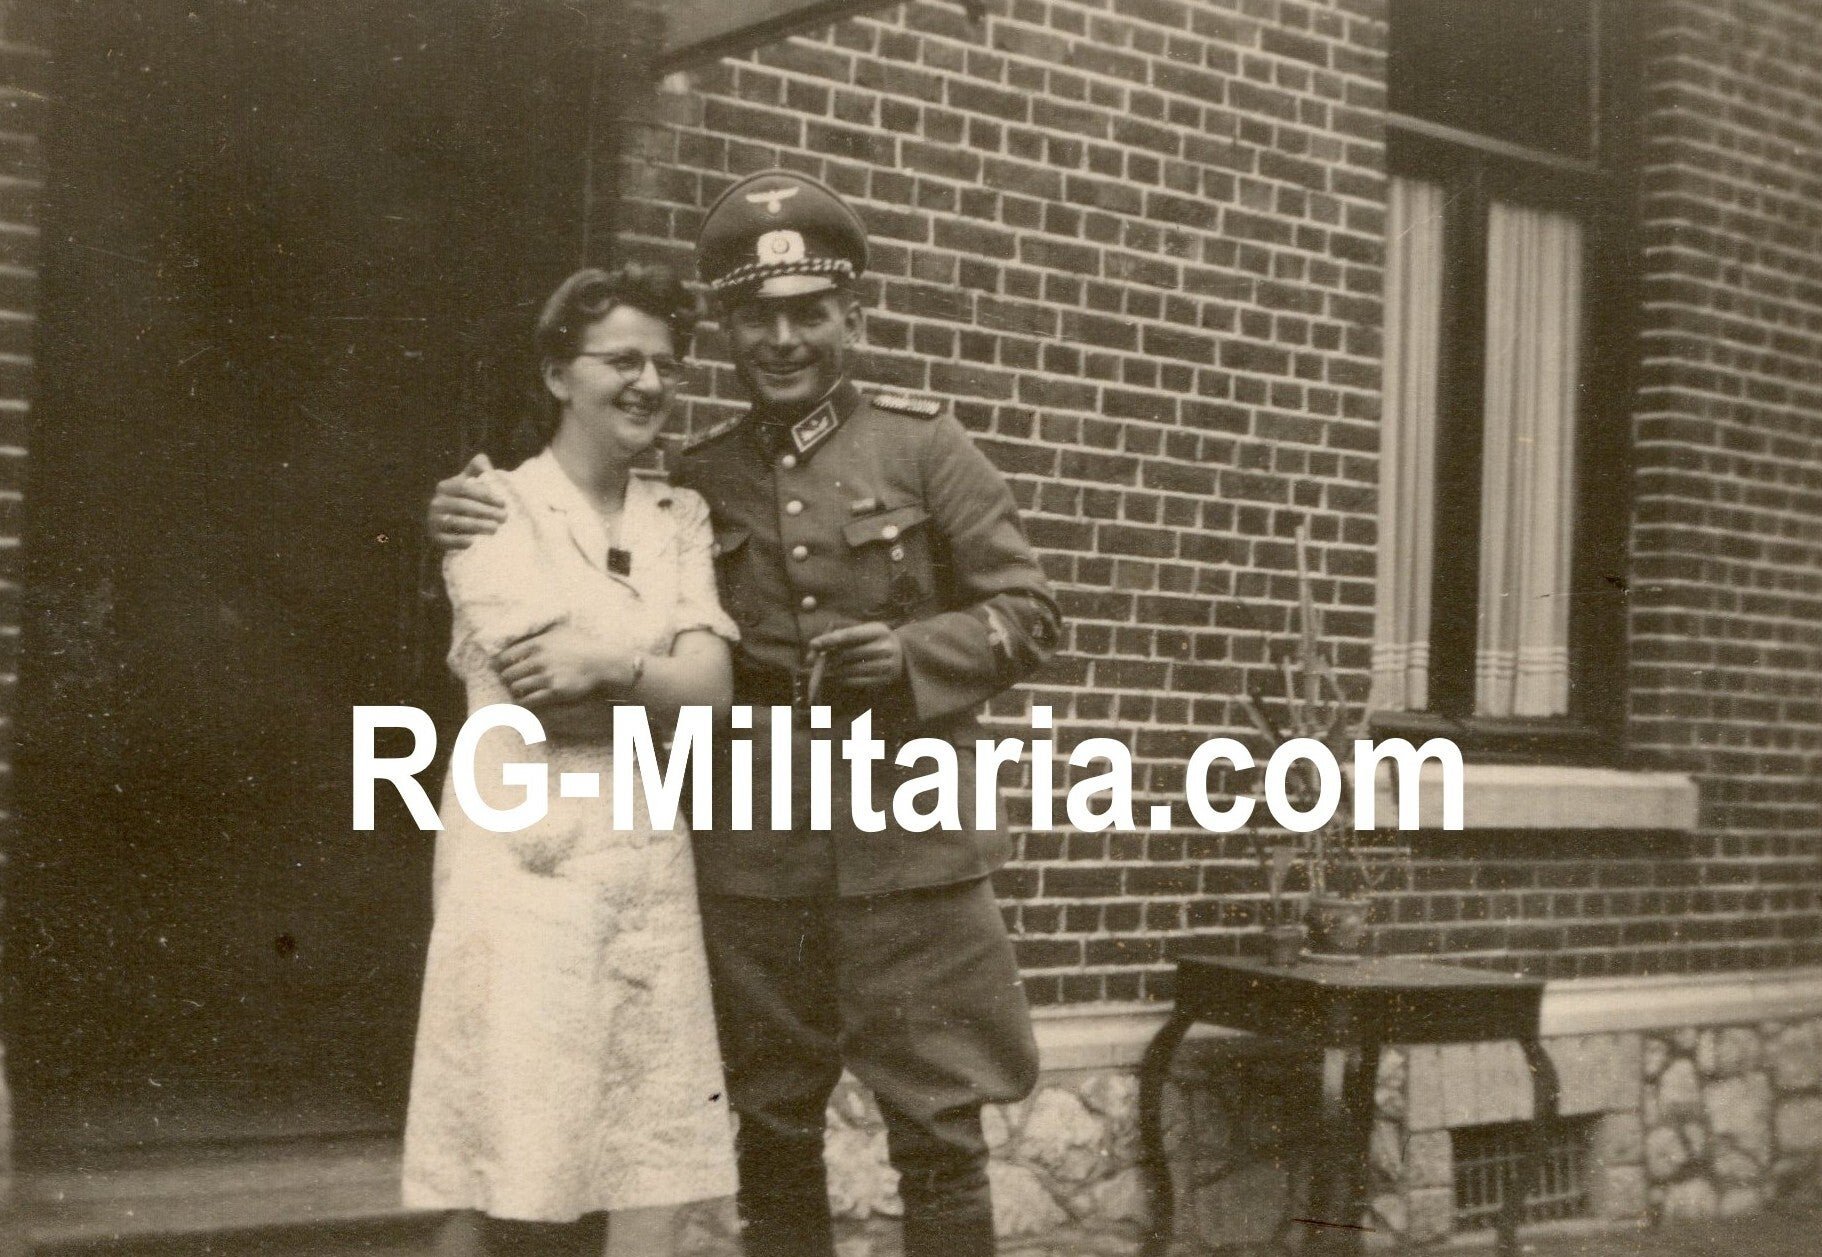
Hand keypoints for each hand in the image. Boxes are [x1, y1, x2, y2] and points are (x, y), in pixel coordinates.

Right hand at [427, 454, 504, 550]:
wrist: (454, 526)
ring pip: (456, 522)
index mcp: (445, 487)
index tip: (503, 503)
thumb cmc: (468, 499)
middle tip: (504, 517)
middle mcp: (436, 502)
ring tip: (495, 529)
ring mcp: (433, 520)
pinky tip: (474, 542)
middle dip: (486, 511)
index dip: (486, 495)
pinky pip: (446, 539)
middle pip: (463, 505)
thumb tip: (484, 463)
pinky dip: (460, 541)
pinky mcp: (434, 537)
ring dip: (477, 526)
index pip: (466, 488)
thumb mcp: (471, 481)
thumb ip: (478, 468)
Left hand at [494, 624, 630, 708]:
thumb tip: (525, 626)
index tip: (498, 668)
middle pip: (508, 674)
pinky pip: (529, 701)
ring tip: (517, 691)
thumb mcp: (560, 630)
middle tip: (508, 682)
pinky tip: (525, 701)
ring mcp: (546, 677)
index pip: (504, 657)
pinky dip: (524, 702)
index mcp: (537, 644)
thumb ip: (541, 630)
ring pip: (517, 688)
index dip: (498, 665)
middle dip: (507, 679)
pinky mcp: (554, 692)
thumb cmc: (581, 644)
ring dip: (515, 691)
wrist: (601, 662)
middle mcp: (538, 660)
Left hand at [808, 622, 904, 689]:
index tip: (813, 644)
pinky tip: (836, 676)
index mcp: (879, 630)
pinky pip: (855, 681)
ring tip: (822, 668)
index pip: (850, 635)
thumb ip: (844, 635)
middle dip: (827, 657)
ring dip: (832, 670)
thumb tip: (816, 646)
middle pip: (848, 654)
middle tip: (811, 660)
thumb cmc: (876, 641)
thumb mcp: (866, 632)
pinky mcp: (883, 681)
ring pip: (849, 669)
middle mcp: (885, 648)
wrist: (904, 656)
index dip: (830, 639)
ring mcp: (885, 666)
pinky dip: (842, 679)